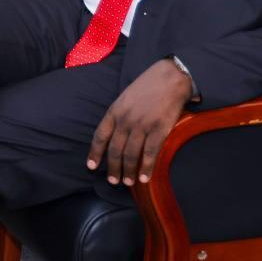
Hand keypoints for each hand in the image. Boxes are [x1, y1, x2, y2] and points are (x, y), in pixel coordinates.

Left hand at [86, 59, 193, 186]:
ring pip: (130, 155)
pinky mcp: (159, 130)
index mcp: (114, 111)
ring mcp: (142, 125)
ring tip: (128, 182)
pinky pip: (150, 154)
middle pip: (115, 150)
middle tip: (113, 181)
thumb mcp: (125, 98)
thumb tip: (115, 135)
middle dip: (113, 168)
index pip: (100, 136)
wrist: (170, 78)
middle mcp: (125, 120)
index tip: (91, 167)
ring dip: (128, 172)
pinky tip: (145, 178)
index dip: (95, 153)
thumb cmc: (147, 87)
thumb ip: (119, 115)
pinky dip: (146, 168)